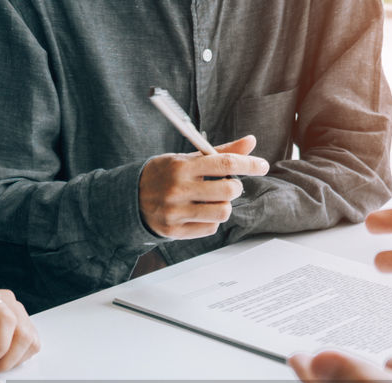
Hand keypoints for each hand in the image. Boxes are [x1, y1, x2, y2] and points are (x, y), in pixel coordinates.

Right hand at [138, 136, 269, 238]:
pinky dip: (212, 221)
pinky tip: (201, 212)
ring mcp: (176, 212)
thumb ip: (220, 152)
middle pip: (228, 191)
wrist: (130, 198)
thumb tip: (251, 142)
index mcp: (182, 166)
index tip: (262, 166)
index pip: (224, 164)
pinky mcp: (174, 231)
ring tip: (213, 200)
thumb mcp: (187, 158)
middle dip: (235, 188)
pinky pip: (210, 228)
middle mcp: (178, 189)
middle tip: (229, 186)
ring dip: (224, 206)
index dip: (248, 165)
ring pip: (222, 213)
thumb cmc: (164, 174)